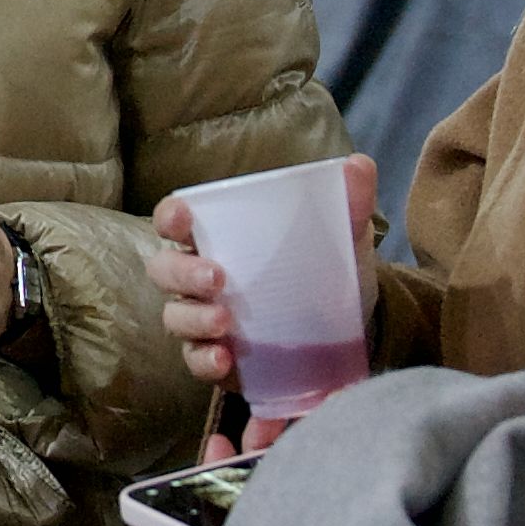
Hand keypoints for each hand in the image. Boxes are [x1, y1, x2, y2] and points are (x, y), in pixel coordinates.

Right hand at [150, 154, 377, 456]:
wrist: (350, 329)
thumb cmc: (327, 270)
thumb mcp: (342, 236)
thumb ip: (349, 202)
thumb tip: (359, 164)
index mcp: (218, 238)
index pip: (176, 221)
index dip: (170, 216)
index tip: (184, 218)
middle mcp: (199, 279)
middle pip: (164, 271)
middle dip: (182, 273)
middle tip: (218, 278)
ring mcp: (204, 321)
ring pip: (175, 318)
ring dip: (193, 319)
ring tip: (226, 322)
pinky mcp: (217, 359)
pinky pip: (195, 361)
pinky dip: (204, 360)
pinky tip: (226, 360)